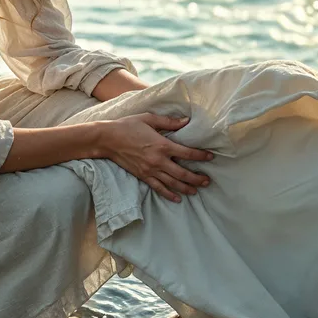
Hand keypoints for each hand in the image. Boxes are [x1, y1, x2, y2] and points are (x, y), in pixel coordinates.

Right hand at [98, 113, 213, 202]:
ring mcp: (150, 170)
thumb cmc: (128, 126)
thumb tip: (186, 121)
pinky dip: (168, 194)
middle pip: (182, 173)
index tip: (210, 157)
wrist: (107, 139)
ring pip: (172, 183)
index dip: (201, 156)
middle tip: (207, 181)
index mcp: (162, 145)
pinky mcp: (142, 176)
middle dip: (196, 178)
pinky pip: (158, 188)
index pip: (187, 153)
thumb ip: (169, 122)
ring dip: (186, 188)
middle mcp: (158, 160)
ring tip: (196, 190)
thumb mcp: (149, 119)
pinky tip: (177, 198)